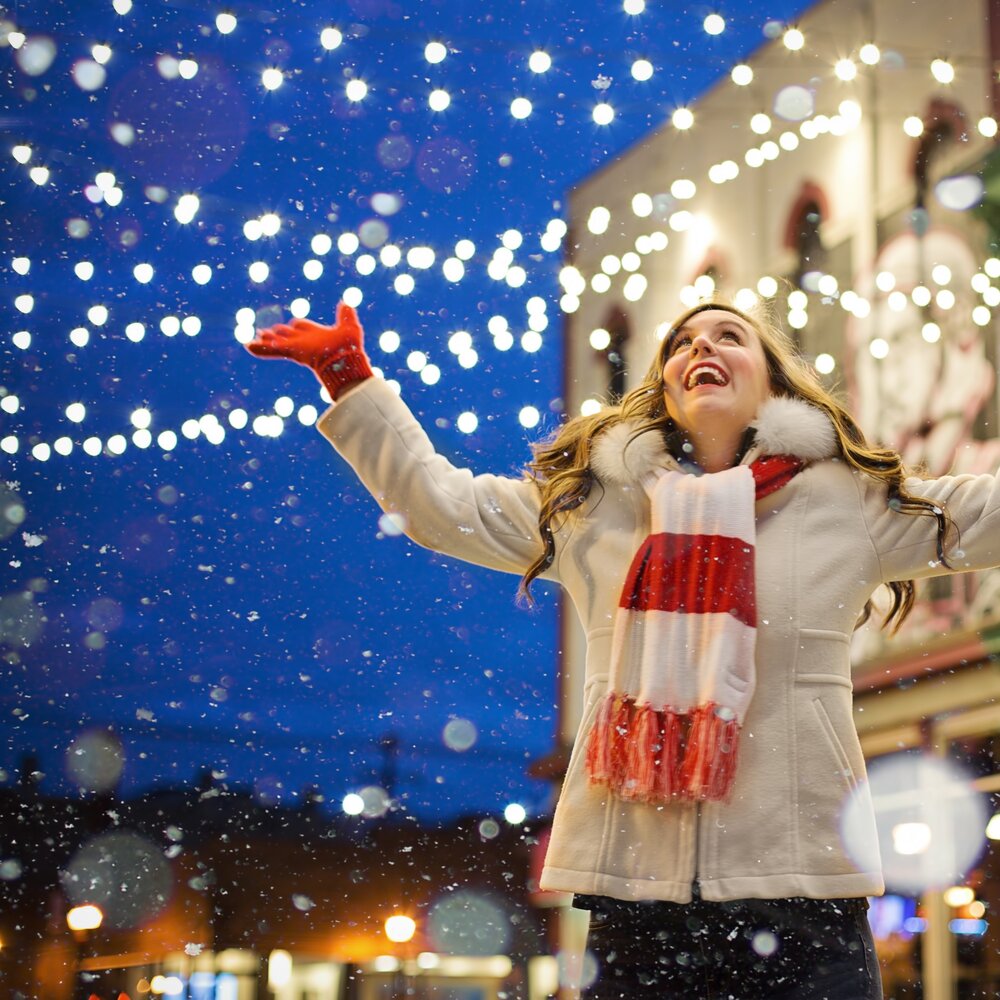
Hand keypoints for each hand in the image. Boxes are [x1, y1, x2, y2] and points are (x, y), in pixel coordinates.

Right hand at [246, 302, 373, 397]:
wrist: (345, 361)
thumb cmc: (349, 348)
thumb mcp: (349, 326)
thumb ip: (345, 315)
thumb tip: (347, 303)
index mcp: (316, 335)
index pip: (302, 327)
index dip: (297, 325)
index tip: (293, 324)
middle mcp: (304, 341)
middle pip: (286, 334)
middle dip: (276, 333)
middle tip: (264, 333)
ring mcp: (297, 347)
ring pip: (276, 342)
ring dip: (265, 341)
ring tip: (253, 339)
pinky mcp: (291, 351)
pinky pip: (272, 349)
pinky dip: (260, 348)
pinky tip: (248, 346)